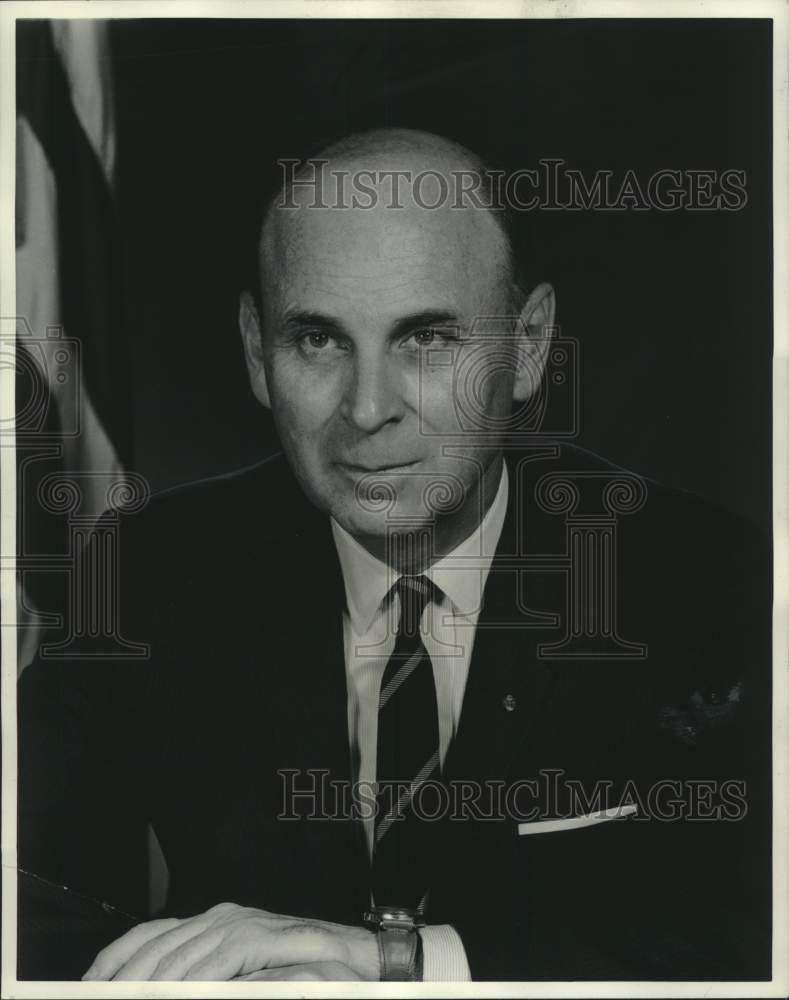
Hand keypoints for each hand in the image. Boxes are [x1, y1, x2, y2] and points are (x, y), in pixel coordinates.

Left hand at [81, 902, 379, 980]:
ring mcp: (247, 925)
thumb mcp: (239, 974)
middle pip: (158, 946)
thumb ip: (205, 975)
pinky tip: (182, 995)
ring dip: (156, 985)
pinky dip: (198, 982)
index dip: (113, 961)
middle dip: (126, 979)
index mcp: (209, 922)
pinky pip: (222, 962)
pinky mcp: (270, 938)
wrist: (361, 961)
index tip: (89, 986)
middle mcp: (223, 917)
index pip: (148, 935)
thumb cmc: (301, 972)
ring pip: (184, 956)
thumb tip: (155, 989)